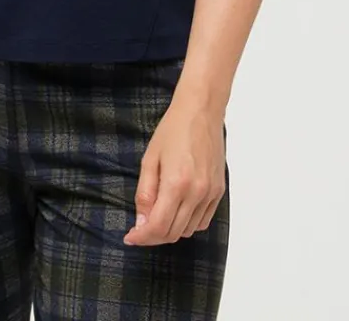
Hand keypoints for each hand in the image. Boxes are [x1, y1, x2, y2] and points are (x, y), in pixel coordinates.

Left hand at [123, 95, 225, 245]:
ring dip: (171, 231)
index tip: (130, 237)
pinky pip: (203, 221)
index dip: (141, 236)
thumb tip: (141, 222)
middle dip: (153, 236)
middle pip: (173, 233)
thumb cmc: (172, 130)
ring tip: (157, 218)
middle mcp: (196, 193)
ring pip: (189, 231)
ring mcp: (210, 193)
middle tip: (140, 229)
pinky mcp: (219, 191)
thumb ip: (145, 192)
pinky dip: (188, 224)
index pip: (158, 226)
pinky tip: (177, 212)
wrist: (201, 112)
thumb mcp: (150, 159)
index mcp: (176, 183)